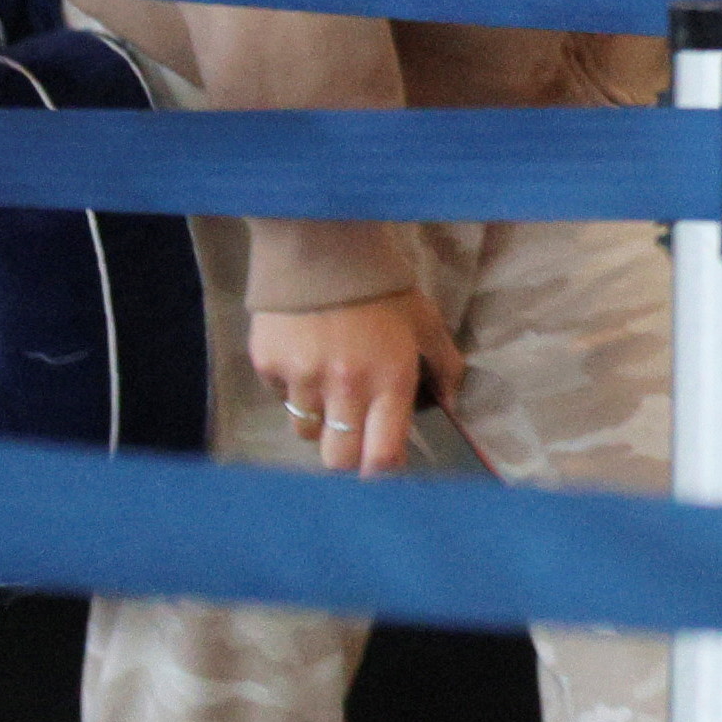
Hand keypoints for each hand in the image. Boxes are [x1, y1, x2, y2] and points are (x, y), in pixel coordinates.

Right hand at [250, 292, 455, 477]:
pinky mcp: (268, 365)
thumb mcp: (425, 322)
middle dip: (346, 455)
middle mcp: (345, 387)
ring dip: (318, 419)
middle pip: (337, 459)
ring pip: (305, 431)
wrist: (323, 248)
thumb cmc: (383, 289)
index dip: (381, 473)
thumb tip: (452, 404)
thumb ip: (444, 366)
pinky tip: (304, 357)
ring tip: (328, 386)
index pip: (383, 456)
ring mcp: (302, 378)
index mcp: (389, 380)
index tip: (381, 468)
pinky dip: (291, 388)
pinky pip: (279, 397)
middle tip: (352, 435)